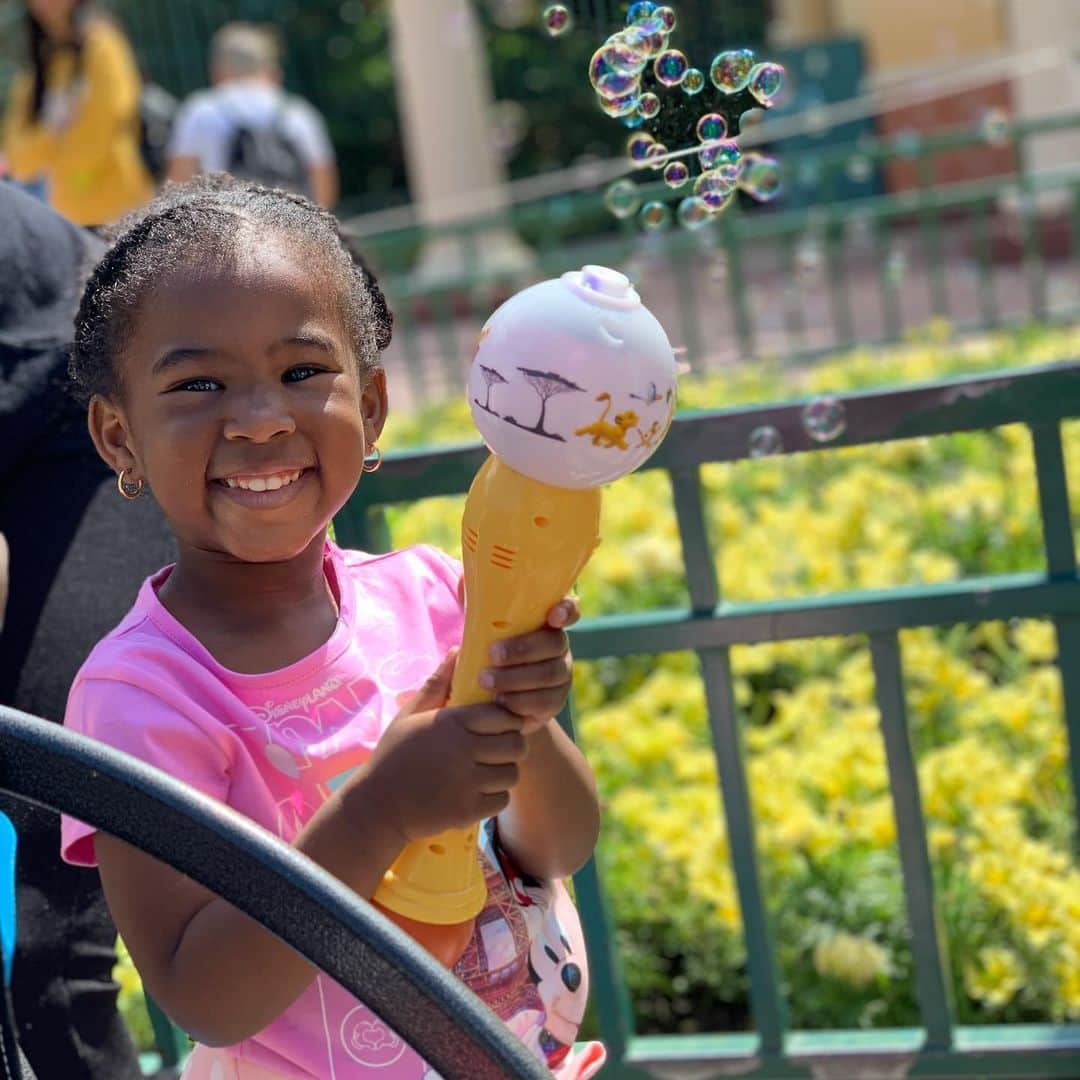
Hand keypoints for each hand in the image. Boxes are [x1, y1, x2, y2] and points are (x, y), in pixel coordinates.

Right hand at [353, 649, 528, 842]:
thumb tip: (458, 649)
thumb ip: (439, 683)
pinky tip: (477, 791)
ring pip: (512, 773)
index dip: (506, 718)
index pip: (504, 714)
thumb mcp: (411, 715)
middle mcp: (463, 751)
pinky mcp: (468, 811)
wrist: (375, 807)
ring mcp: (467, 783)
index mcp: (451, 723)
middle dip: (511, 745)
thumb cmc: (393, 755)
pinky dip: (494, 797)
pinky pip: (502, 800)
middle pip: (516, 743)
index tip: (497, 724)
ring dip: (503, 772)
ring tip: (486, 770)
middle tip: (497, 748)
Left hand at [480, 596, 578, 735]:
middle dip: (524, 649)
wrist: (490, 695)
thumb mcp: (480, 625)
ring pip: (550, 674)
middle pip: (555, 644)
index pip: (568, 609)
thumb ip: (476, 602)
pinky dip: (521, 702)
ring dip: (517, 678)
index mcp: (545, 622)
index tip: (552, 616)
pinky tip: (500, 701)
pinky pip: (545, 702)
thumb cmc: (487, 650)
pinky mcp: (554, 701)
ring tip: (486, 681)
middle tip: (493, 654)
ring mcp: (560, 674)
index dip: (566, 611)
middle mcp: (559, 646)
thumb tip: (466, 577)